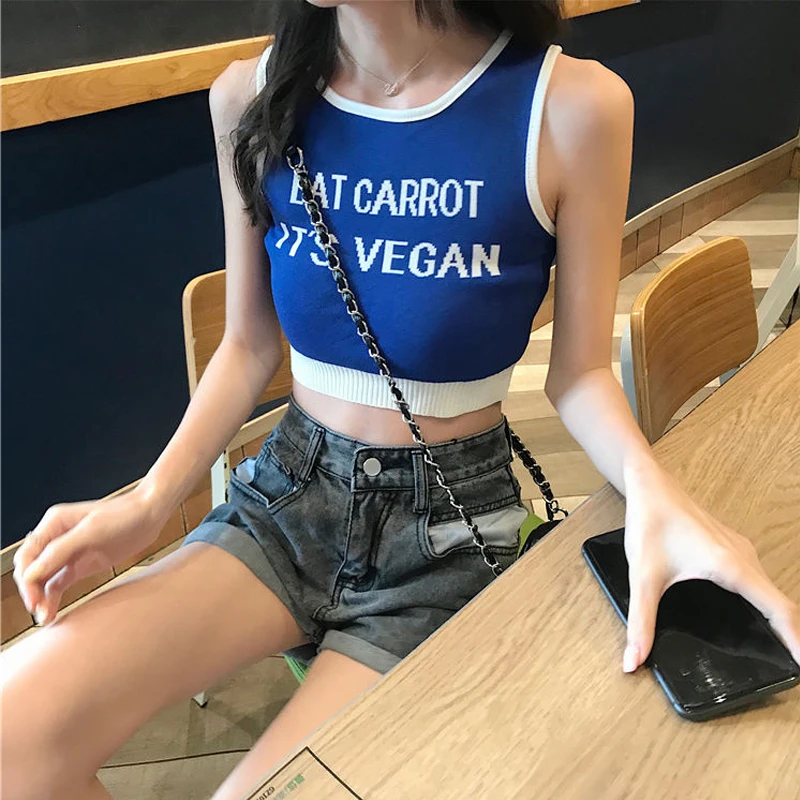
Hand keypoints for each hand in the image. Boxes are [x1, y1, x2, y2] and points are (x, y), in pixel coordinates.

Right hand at [12, 488, 167, 626]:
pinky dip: (52, 597)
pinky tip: (50, 611)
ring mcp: (68, 553)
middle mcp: (57, 538)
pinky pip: (59, 583)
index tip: (33, 598)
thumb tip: (32, 572)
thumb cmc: (124, 515)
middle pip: (32, 568)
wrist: (150, 515)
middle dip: (31, 589)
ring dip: (40, 597)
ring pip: (43, 579)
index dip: (26, 577)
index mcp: (54, 523)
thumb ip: (61, 551)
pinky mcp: (81, 564)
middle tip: (37, 609)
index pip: (28, 554)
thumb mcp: (92, 531)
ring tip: (44, 616)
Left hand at [622, 461, 799, 671]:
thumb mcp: (641, 576)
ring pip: (769, 591)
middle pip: (780, 603)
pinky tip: (752, 618)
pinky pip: (758, 580)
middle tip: (790, 666)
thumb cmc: (649, 521)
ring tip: (780, 650)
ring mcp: (740, 551)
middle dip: (791, 635)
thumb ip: (640, 622)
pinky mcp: (732, 548)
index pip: (779, 608)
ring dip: (778, 619)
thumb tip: (632, 661)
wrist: (649, 484)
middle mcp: (743, 557)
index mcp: (731, 565)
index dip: (797, 639)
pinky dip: (764, 603)